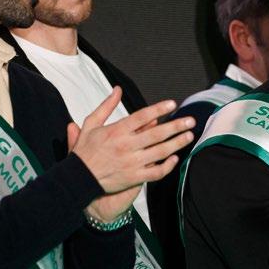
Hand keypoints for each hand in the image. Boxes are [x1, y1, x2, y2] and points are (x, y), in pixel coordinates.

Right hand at [69, 89, 194, 219]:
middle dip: (176, 126)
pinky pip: (156, 172)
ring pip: (160, 152)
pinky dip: (168, 166)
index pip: (142, 116)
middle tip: (191, 121)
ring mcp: (131, 163)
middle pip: (156, 133)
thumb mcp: (90, 124)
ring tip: (189, 136)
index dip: (159, 109)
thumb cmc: (85, 151)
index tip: (172, 104)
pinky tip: (175, 158)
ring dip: (177, 143)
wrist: (78, 178)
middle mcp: (126, 146)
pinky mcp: (134, 178)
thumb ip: (106, 106)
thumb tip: (117, 90)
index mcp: (116, 131)